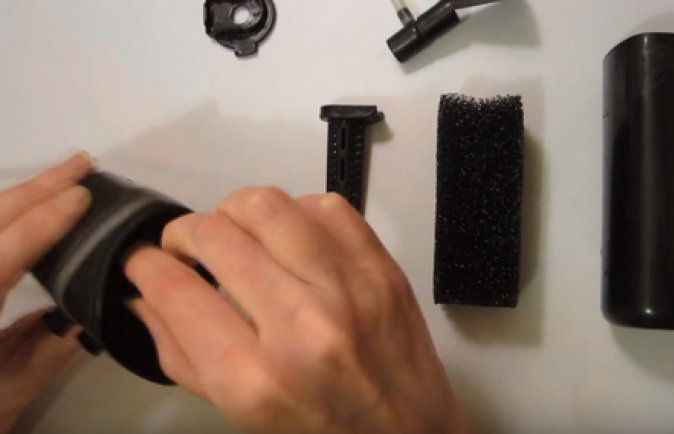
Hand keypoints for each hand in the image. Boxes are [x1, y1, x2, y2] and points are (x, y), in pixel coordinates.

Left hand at [0, 153, 92, 431]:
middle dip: (36, 187)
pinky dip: (3, 212)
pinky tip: (29, 205)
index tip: (84, 195)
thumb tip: (92, 309)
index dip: (46, 221)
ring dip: (21, 193)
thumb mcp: (10, 391)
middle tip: (83, 164)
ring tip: (64, 176)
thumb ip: (51, 348)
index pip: (4, 250)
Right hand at [125, 188, 470, 433]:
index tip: (143, 260)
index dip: (144, 264)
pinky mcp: (380, 266)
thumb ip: (178, 351)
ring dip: (233, 211)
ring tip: (234, 234)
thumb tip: (142, 289)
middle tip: (186, 248)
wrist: (408, 430)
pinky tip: (288, 238)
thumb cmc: (318, 428)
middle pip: (215, 235)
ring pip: (267, 205)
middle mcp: (303, 324)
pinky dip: (294, 212)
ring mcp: (349, 287)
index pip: (175, 289)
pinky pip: (324, 204)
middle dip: (183, 233)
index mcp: (255, 376)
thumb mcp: (236, 411)